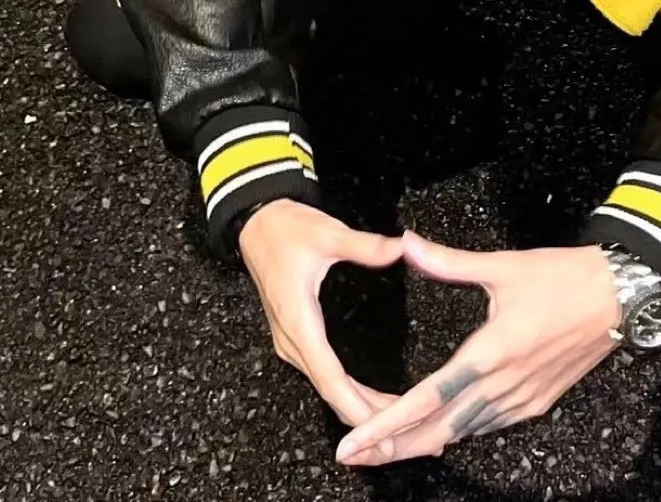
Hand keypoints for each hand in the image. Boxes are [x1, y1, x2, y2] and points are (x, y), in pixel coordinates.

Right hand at [239, 199, 403, 426]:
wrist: (256, 223)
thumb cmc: (288, 228)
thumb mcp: (327, 232)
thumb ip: (364, 245)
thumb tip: (400, 246)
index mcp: (299, 320)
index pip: (329, 376)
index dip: (355, 405)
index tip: (382, 427)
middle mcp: (292, 340)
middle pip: (331, 390)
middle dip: (365, 417)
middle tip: (404, 437)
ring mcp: (292, 342)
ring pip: (327, 387)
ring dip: (357, 408)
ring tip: (396, 426)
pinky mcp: (295, 339)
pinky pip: (323, 375)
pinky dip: (346, 393)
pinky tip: (369, 402)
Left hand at [335, 231, 621, 465]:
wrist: (619, 295)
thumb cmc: (563, 277)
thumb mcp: (503, 266)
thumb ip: (450, 262)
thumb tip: (408, 244)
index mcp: (489, 353)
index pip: (425, 399)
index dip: (384, 425)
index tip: (352, 443)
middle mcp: (503, 386)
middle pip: (437, 431)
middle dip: (392, 447)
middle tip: (354, 454)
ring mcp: (522, 400)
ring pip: (462, 433)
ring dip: (422, 441)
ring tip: (386, 445)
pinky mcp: (537, 402)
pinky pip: (488, 427)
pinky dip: (457, 432)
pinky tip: (440, 430)